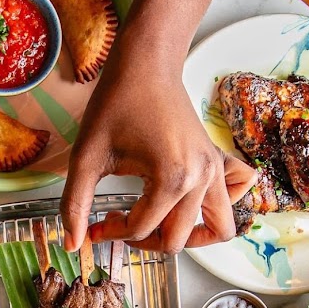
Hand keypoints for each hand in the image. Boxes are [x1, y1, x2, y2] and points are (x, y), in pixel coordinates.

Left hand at [61, 43, 255, 252]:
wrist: (145, 64)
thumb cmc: (116, 104)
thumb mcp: (86, 157)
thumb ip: (75, 205)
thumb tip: (70, 244)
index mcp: (171, 180)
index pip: (142, 229)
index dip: (110, 233)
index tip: (93, 227)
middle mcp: (201, 178)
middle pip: (177, 240)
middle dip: (144, 241)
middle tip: (120, 224)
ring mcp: (215, 169)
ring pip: (219, 228)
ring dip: (190, 237)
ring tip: (160, 226)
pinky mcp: (218, 159)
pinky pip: (238, 190)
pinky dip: (220, 204)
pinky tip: (191, 201)